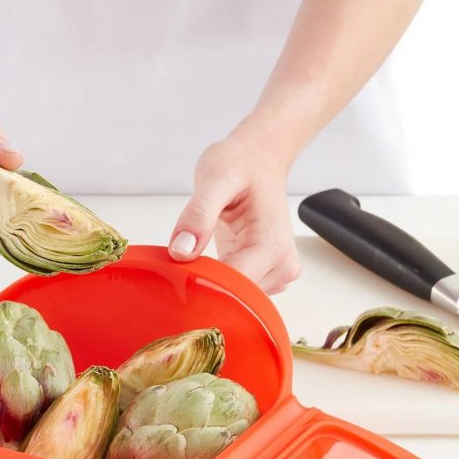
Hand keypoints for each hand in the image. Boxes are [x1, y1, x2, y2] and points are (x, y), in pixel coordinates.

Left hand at [168, 134, 301, 293]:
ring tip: (196, 254)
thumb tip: (182, 251)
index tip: (177, 275)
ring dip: (209, 285)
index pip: (234, 288)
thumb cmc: (241, 164)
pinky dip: (215, 282)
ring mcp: (274, 274)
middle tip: (181, 262)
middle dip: (204, 286)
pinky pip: (235, 292)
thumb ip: (198, 215)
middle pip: (235, 298)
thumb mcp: (215, 179)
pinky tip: (206, 261)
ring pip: (234, 299)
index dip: (202, 285)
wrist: (258, 159)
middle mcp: (281, 266)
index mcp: (272, 246)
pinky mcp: (262, 275)